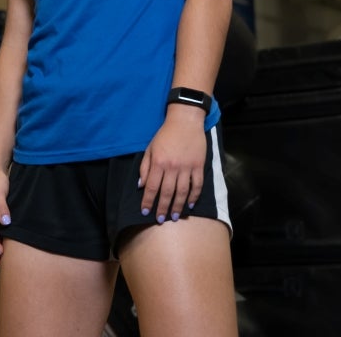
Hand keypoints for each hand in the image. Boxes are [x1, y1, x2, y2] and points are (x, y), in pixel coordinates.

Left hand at [138, 106, 206, 223]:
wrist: (185, 120)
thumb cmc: (165, 134)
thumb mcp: (150, 148)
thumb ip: (145, 167)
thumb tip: (141, 186)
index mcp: (158, 162)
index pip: (152, 187)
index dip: (148, 201)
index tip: (145, 211)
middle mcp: (172, 167)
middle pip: (166, 193)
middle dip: (162, 208)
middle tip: (160, 219)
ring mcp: (187, 167)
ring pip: (182, 192)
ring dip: (178, 206)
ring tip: (174, 216)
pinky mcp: (199, 166)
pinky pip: (197, 185)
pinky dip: (194, 196)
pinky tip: (190, 205)